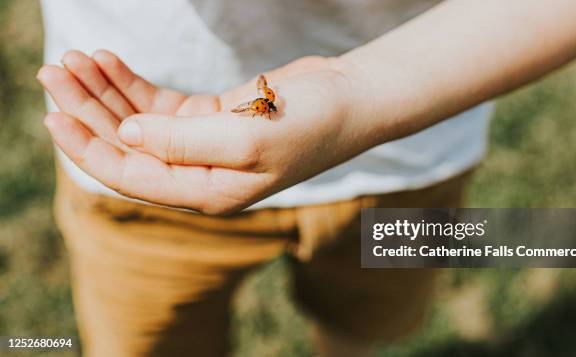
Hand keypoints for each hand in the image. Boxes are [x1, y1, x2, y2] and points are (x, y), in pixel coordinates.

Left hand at [39, 50, 375, 213]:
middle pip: (129, 145)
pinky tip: (109, 63)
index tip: (53, 114)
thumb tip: (127, 134)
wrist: (350, 100)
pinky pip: (160, 103)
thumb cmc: (311, 124)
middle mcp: (200, 173)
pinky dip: (134, 84)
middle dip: (89, 111)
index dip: (90, 148)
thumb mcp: (247, 138)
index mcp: (208, 192)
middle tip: (54, 72)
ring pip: (140, 121)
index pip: (133, 176)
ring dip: (106, 92)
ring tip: (74, 60)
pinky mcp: (210, 118)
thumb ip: (183, 142)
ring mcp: (203, 144)